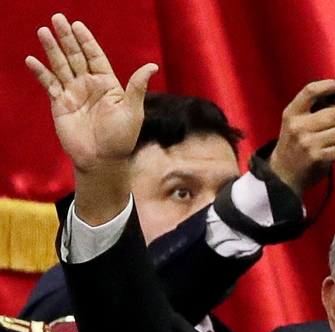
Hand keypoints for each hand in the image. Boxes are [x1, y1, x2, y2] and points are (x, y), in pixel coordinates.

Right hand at [26, 14, 156, 175]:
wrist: (103, 160)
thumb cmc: (122, 138)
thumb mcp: (132, 111)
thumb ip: (137, 87)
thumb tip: (152, 65)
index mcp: (108, 84)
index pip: (95, 57)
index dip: (87, 41)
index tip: (78, 25)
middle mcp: (90, 85)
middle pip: (76, 56)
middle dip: (67, 38)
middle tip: (58, 18)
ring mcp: (74, 94)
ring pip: (61, 66)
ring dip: (52, 49)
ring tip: (44, 31)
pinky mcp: (60, 104)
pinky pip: (49, 84)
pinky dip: (41, 73)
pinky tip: (33, 60)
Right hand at [268, 79, 334, 194]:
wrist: (283, 173)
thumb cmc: (294, 143)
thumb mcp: (298, 121)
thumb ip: (319, 102)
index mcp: (292, 112)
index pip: (310, 91)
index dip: (330, 85)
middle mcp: (299, 126)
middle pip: (334, 114)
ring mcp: (308, 143)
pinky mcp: (318, 158)